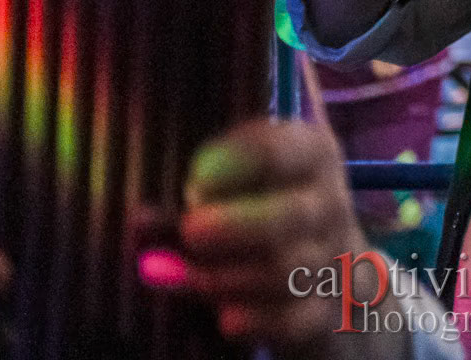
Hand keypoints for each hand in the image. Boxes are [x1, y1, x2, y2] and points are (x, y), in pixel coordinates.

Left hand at [147, 119, 377, 353]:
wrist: (331, 266)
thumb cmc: (270, 202)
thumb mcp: (246, 176)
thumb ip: (199, 187)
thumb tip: (139, 222)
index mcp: (311, 151)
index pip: (277, 150)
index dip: (234, 164)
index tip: (196, 179)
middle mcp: (329, 201)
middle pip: (287, 216)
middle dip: (234, 227)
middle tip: (190, 230)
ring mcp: (331, 258)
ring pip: (284, 271)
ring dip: (227, 276)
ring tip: (186, 275)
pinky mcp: (325, 311)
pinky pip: (293, 320)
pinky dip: (256, 321)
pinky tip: (225, 320)